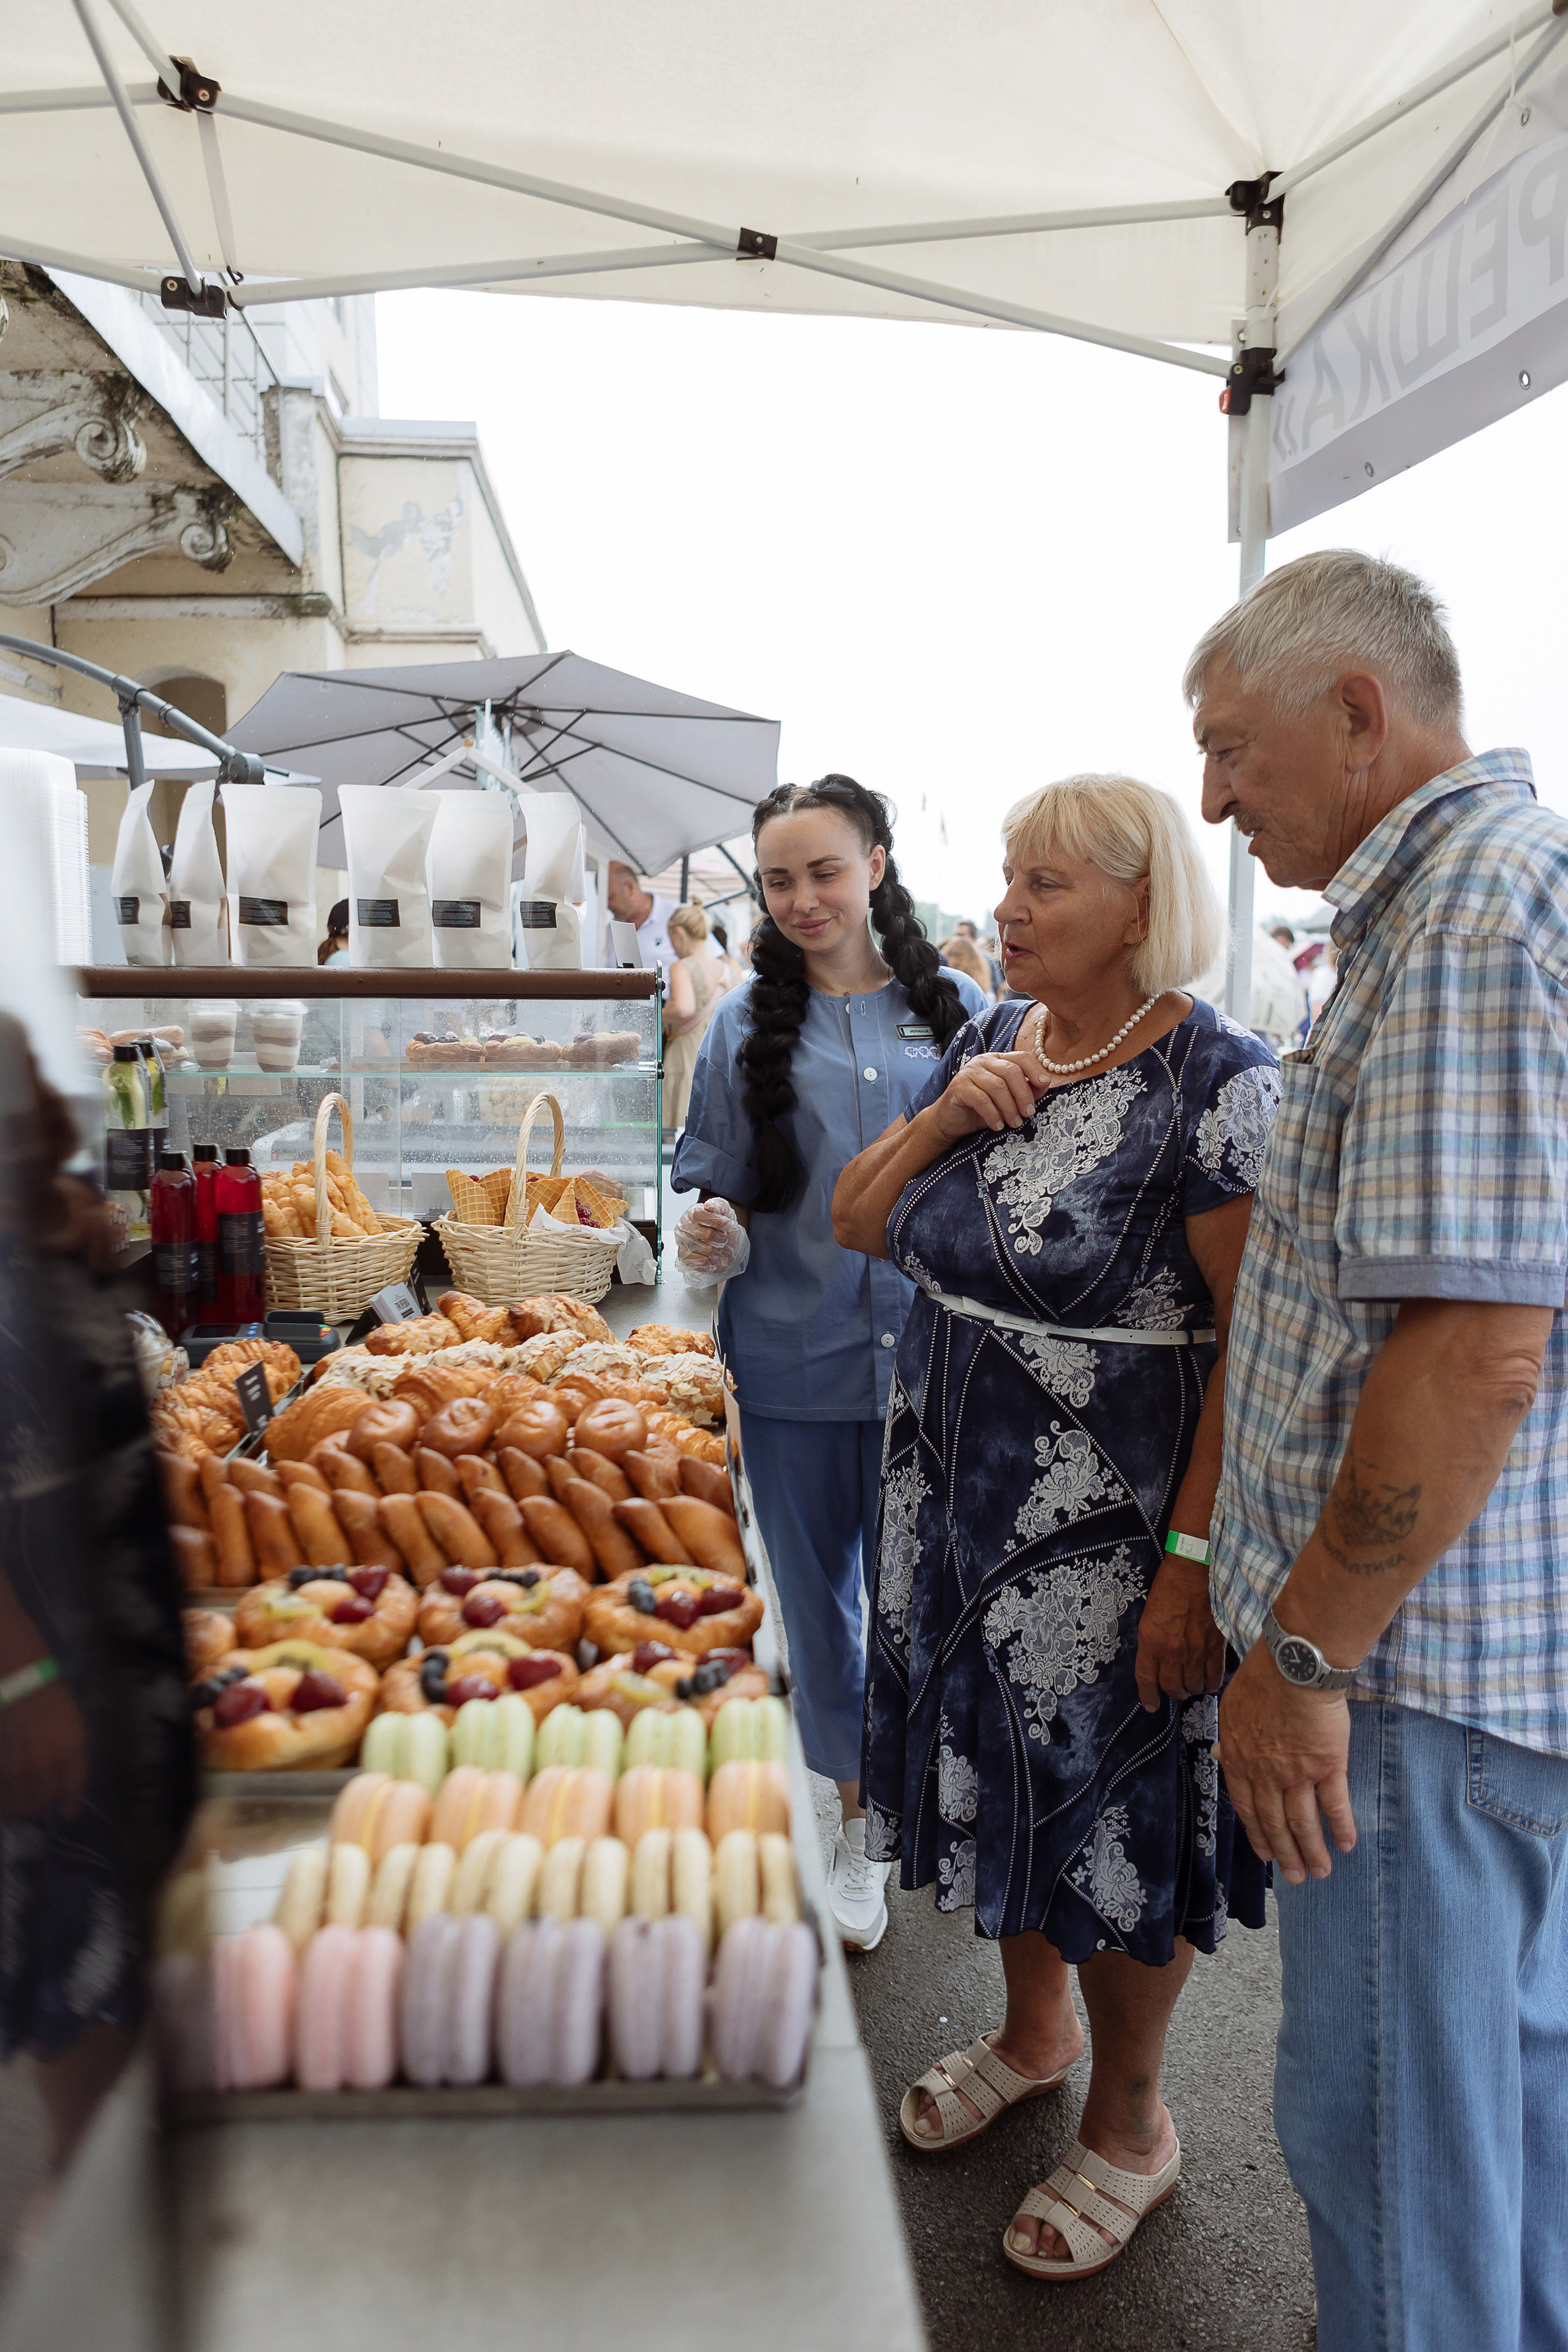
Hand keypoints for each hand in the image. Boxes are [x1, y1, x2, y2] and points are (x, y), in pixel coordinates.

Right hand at [0, 1678, 88, 1820]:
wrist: (25, 1687)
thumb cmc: (55, 1705)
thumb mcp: (76, 1729)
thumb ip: (75, 1759)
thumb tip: (66, 1787)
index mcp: (71, 1749)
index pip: (73, 1786)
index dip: (70, 1802)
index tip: (67, 1811)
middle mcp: (47, 1760)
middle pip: (44, 1797)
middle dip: (43, 1806)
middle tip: (41, 1808)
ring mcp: (22, 1761)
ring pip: (22, 1798)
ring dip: (22, 1807)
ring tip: (21, 1807)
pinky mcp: (4, 1761)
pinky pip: (5, 1787)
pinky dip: (5, 1798)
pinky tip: (6, 1800)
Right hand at [676, 1199, 749, 1285]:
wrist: (725, 1244)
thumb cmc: (722, 1227)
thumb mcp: (725, 1211)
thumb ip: (718, 1205)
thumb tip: (709, 1206)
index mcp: (691, 1213)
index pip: (699, 1215)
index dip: (717, 1221)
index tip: (726, 1223)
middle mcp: (683, 1227)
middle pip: (707, 1235)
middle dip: (721, 1237)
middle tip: (721, 1236)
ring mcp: (682, 1243)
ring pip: (707, 1249)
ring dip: (717, 1249)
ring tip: (715, 1245)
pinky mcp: (685, 1258)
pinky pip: (703, 1261)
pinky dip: (711, 1259)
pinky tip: (709, 1254)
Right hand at [927, 1039, 1047, 1141]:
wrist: (950, 1121)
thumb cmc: (982, 1110)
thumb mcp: (1008, 1100)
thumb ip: (1025, 1091)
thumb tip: (1045, 1085)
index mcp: (998, 1060)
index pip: (1021, 1057)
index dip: (1035, 1069)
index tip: (1045, 1085)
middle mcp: (984, 1061)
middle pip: (1011, 1071)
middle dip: (1023, 1094)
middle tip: (1028, 1113)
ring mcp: (969, 1072)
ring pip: (997, 1086)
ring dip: (1009, 1107)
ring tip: (1014, 1123)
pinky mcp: (958, 1086)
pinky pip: (981, 1099)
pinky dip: (993, 1114)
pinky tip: (997, 1126)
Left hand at [1134, 1559, 1224, 1709]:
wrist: (1194, 1571)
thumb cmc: (1169, 1588)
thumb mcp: (1150, 1617)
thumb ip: (1153, 1643)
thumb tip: (1159, 1663)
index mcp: (1150, 1642)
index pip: (1146, 1679)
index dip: (1148, 1697)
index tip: (1151, 1706)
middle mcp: (1171, 1651)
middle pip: (1172, 1687)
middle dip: (1173, 1693)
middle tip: (1176, 1690)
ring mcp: (1195, 1651)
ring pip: (1193, 1686)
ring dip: (1192, 1689)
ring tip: (1193, 1685)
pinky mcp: (1215, 1647)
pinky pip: (1214, 1676)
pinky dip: (1212, 1684)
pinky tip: (1210, 1682)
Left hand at [1215, 1643, 1355, 1883]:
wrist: (1294, 1665)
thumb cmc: (1263, 1677)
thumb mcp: (1231, 1707)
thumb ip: (1229, 1737)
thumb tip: (1221, 1754)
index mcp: (1239, 1759)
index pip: (1247, 1806)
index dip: (1257, 1833)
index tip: (1265, 1853)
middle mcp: (1265, 1773)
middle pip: (1274, 1822)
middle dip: (1284, 1853)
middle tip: (1293, 1878)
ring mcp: (1297, 1772)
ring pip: (1303, 1822)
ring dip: (1311, 1851)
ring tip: (1319, 1874)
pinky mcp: (1328, 1765)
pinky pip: (1334, 1804)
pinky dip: (1340, 1827)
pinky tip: (1346, 1845)